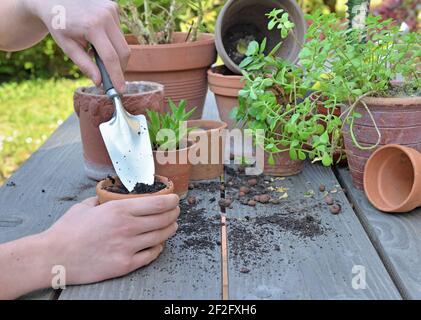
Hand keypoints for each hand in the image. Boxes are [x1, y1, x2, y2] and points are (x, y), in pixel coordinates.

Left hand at [26, 0, 129, 91]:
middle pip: (123, 51)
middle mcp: (106, 16)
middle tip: (112, 80)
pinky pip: (119, 33)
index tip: (120, 90)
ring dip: (115, 54)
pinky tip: (98, 39)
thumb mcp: (67, 47)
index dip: (116, 76)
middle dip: (120, 68)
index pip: (110, 57)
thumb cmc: (59, 24)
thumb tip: (99, 82)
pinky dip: (112, 42)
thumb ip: (85, 65)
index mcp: (92, 26)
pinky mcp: (114, 7)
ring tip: (96, 54)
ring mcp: (112, 10)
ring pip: (123, 43)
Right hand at [41, 194, 179, 284]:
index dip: (171, 200)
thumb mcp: (86, 206)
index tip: (175, 198)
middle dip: (174, 214)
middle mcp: (128, 228)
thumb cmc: (67, 230)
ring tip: (172, 226)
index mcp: (119, 210)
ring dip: (170, 230)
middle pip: (164, 219)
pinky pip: (151, 255)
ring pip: (161, 237)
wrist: (54, 256)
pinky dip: (158, 248)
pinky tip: (158, 244)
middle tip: (175, 212)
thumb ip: (104, 199)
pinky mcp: (125, 264)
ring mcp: (128, 247)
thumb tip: (111, 196)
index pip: (157, 204)